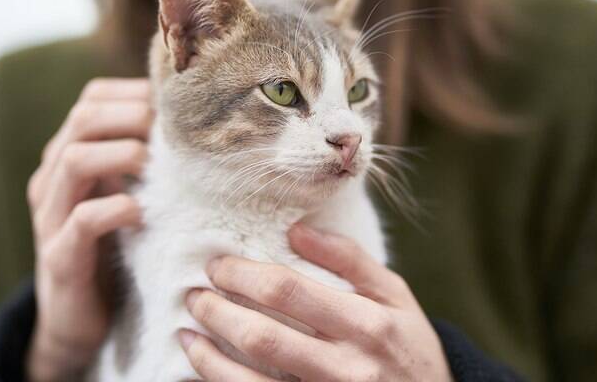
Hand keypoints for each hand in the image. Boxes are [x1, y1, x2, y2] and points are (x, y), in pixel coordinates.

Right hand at [26, 78, 152, 380]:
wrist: (79, 321)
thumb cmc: (113, 250)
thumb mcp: (125, 196)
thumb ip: (142, 163)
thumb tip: (194, 127)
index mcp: (69, 157)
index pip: (91, 100)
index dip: (133, 94)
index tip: (175, 106)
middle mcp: (53, 179)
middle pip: (82, 119)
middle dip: (130, 115)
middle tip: (170, 131)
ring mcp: (51, 217)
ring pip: (73, 160)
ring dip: (121, 154)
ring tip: (154, 165)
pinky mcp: (60, 256)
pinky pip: (80, 220)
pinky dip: (113, 209)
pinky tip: (140, 212)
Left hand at [180, 224, 453, 381]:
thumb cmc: (408, 344)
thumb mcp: (395, 295)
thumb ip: (349, 260)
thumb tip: (296, 230)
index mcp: (367, 323)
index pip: (288, 290)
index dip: (242, 275)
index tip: (217, 264)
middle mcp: (346, 366)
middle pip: (262, 335)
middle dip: (217, 311)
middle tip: (194, 293)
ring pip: (249, 380)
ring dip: (208, 354)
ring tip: (187, 330)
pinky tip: (203, 365)